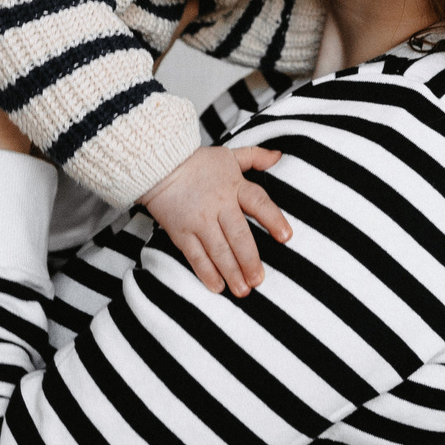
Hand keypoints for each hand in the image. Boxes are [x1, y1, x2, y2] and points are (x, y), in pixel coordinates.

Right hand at [138, 143, 291, 296]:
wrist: (158, 165)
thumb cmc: (195, 162)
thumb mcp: (228, 155)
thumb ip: (255, 157)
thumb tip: (279, 156)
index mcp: (234, 186)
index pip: (258, 203)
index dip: (273, 219)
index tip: (286, 236)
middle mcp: (218, 205)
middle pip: (238, 235)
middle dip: (249, 260)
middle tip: (258, 279)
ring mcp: (198, 221)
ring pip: (218, 251)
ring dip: (231, 272)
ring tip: (243, 290)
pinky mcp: (181, 233)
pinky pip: (195, 256)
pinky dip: (206, 272)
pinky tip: (217, 286)